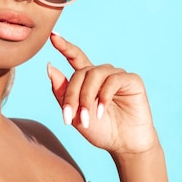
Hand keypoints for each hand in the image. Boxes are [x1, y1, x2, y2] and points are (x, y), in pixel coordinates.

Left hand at [47, 32, 158, 156]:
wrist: (123, 145)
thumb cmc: (99, 130)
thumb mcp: (74, 113)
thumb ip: (61, 91)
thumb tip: (49, 66)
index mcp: (86, 79)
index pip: (74, 57)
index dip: (64, 46)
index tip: (52, 36)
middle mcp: (101, 73)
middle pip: (80, 72)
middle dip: (72, 95)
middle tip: (69, 116)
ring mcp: (117, 75)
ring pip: (94, 74)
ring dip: (87, 97)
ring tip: (87, 117)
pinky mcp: (132, 80)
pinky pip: (113, 80)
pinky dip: (104, 95)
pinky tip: (101, 110)